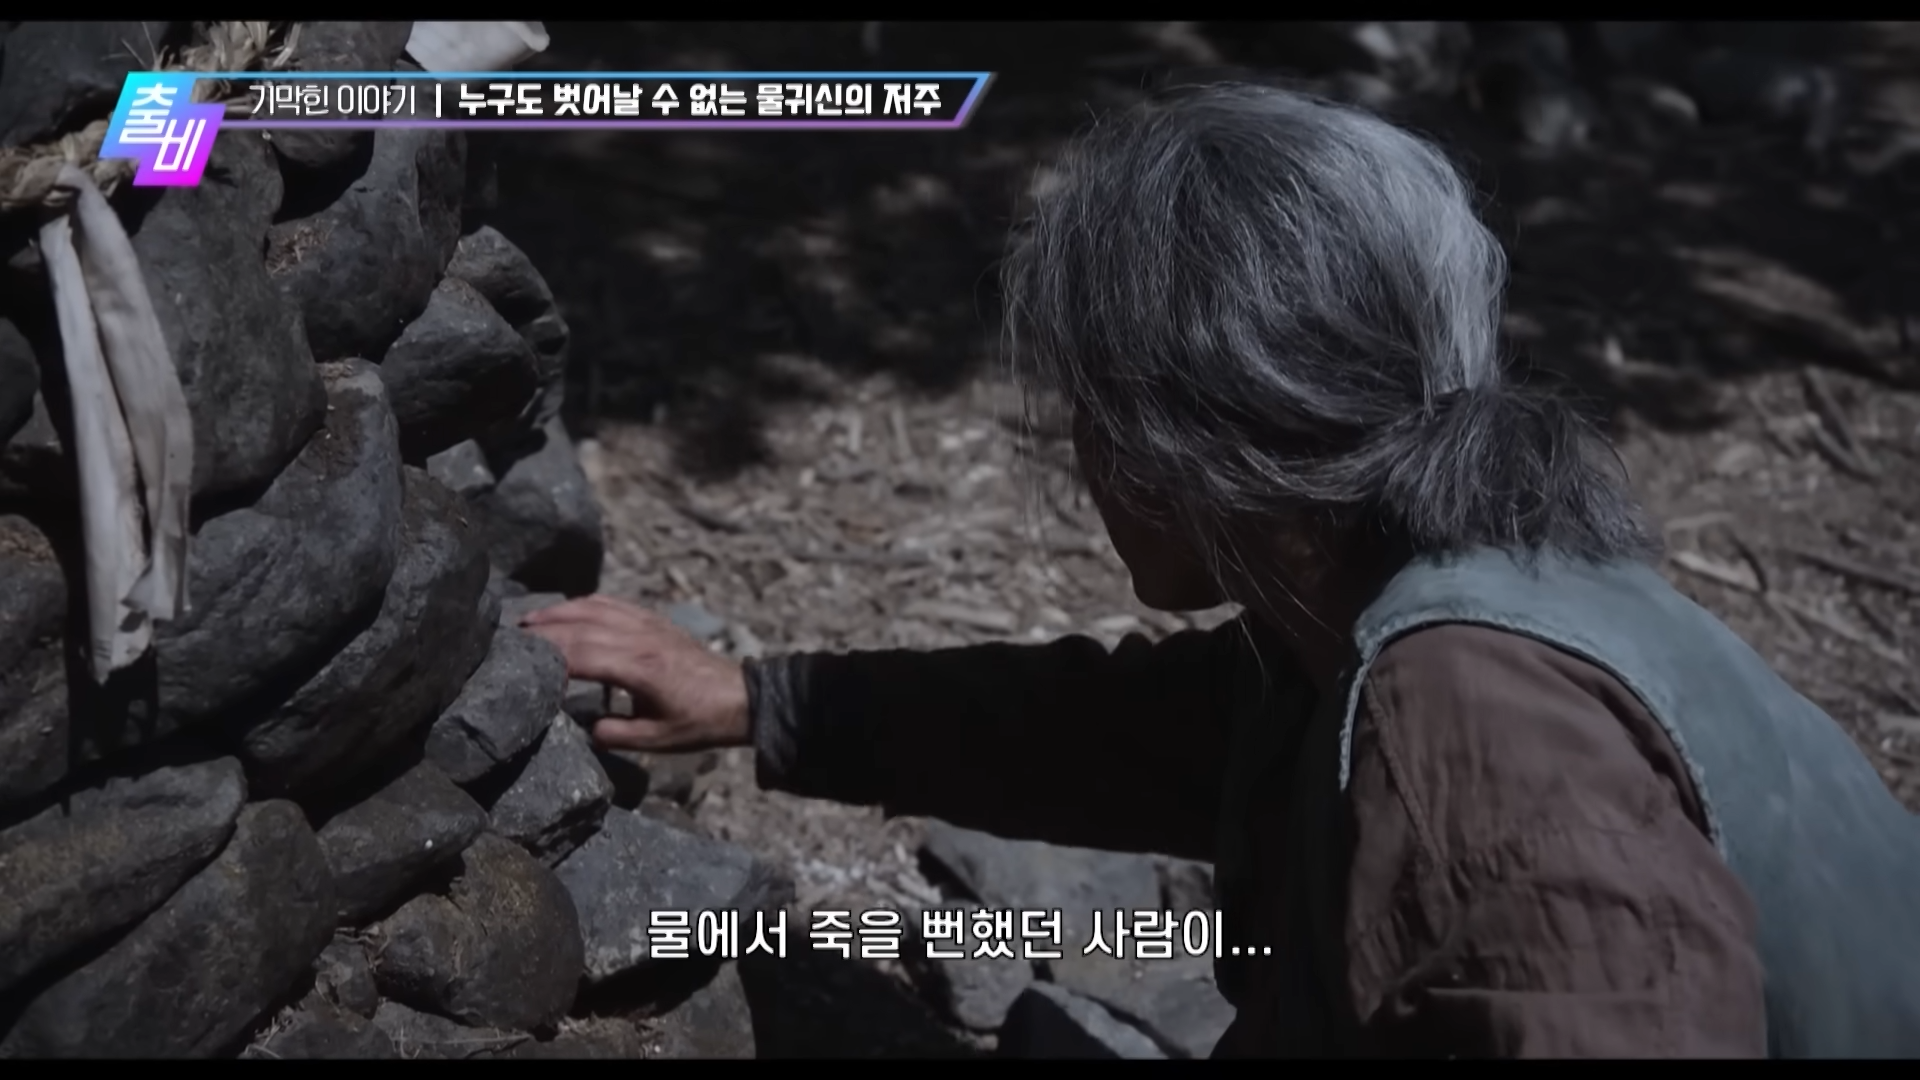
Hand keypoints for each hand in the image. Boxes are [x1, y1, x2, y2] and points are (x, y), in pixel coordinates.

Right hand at [519, 595, 750, 753]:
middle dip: (543, 631)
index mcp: (641, 668)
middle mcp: (641, 639)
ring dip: (559, 611)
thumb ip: (616, 734)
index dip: (548, 655)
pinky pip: (613, 603)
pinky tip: (566, 609)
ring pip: (595, 608)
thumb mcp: (657, 740)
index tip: (517, 660)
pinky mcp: (655, 621)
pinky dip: (585, 603)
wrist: (741, 698)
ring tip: (527, 621)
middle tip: (507, 637)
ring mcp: (648, 625)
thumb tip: (582, 729)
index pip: (583, 655)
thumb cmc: (700, 722)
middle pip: (582, 627)